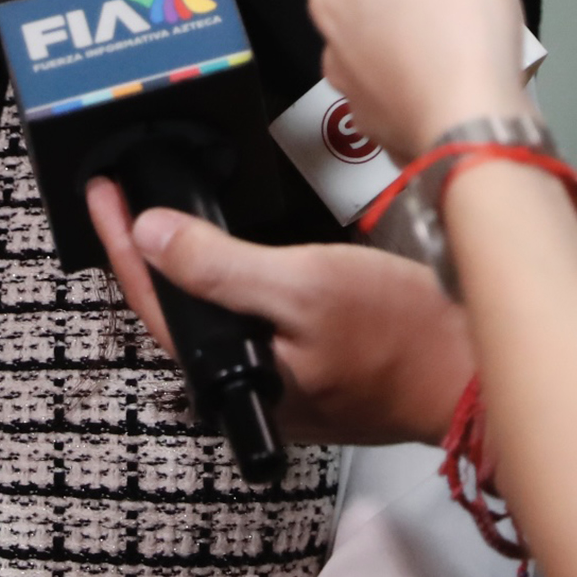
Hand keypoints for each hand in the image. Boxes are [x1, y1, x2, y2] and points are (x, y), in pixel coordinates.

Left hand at [86, 178, 472, 443]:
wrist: (475, 374)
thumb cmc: (404, 336)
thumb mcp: (303, 287)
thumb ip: (220, 267)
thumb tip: (152, 235)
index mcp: (234, 375)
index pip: (153, 302)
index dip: (121, 241)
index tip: (101, 192)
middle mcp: (248, 383)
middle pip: (174, 311)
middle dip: (140, 254)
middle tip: (115, 196)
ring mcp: (277, 376)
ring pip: (211, 312)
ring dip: (180, 263)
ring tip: (151, 215)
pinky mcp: (306, 365)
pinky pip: (248, 313)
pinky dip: (226, 274)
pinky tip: (222, 250)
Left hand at [293, 0, 529, 159]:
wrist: (472, 121)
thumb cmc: (454, 27)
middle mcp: (333, 45)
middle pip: (351, 13)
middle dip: (387, 7)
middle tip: (434, 3)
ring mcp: (355, 95)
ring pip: (374, 60)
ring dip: (404, 53)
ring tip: (454, 48)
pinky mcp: (383, 132)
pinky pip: (401, 101)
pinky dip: (423, 93)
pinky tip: (456, 86)